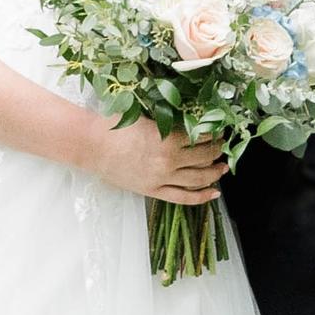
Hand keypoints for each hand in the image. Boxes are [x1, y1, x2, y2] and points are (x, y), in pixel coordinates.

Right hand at [92, 117, 225, 204]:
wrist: (91, 145)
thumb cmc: (114, 126)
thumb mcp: (145, 116)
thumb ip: (168, 119)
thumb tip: (190, 118)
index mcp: (167, 140)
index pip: (202, 138)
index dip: (214, 134)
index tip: (220, 130)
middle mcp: (168, 162)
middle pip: (204, 158)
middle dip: (218, 151)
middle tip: (223, 146)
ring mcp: (161, 179)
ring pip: (198, 179)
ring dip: (215, 173)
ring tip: (223, 167)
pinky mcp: (152, 191)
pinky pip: (183, 198)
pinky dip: (201, 196)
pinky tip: (214, 193)